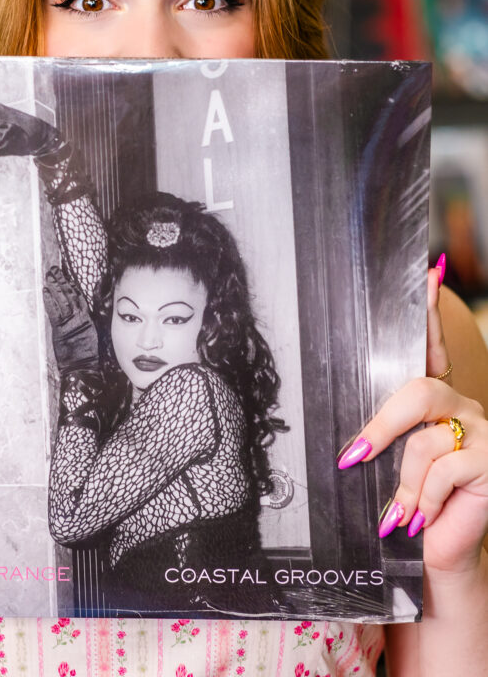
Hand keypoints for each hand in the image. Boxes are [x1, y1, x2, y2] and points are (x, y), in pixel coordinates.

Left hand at [43, 266, 98, 372]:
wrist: (83, 368)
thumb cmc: (87, 355)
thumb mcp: (91, 335)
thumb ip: (85, 321)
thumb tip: (80, 310)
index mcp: (87, 318)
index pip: (78, 296)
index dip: (71, 284)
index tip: (66, 274)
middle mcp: (79, 318)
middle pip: (69, 295)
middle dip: (61, 281)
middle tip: (54, 270)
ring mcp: (70, 323)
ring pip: (61, 301)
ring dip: (54, 287)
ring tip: (48, 276)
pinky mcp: (60, 330)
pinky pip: (54, 312)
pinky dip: (49, 301)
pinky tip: (44, 292)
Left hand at [339, 267, 487, 573]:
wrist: (439, 549)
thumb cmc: (408, 499)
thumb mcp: (390, 461)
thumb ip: (380, 434)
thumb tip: (346, 436)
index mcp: (436, 396)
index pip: (431, 345)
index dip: (429, 311)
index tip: (427, 272)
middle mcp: (461, 403)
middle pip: (418, 390)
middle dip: (380, 427)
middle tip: (352, 457)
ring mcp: (481, 429)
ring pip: (424, 441)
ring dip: (403, 484)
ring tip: (399, 512)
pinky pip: (442, 470)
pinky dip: (422, 499)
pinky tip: (421, 517)